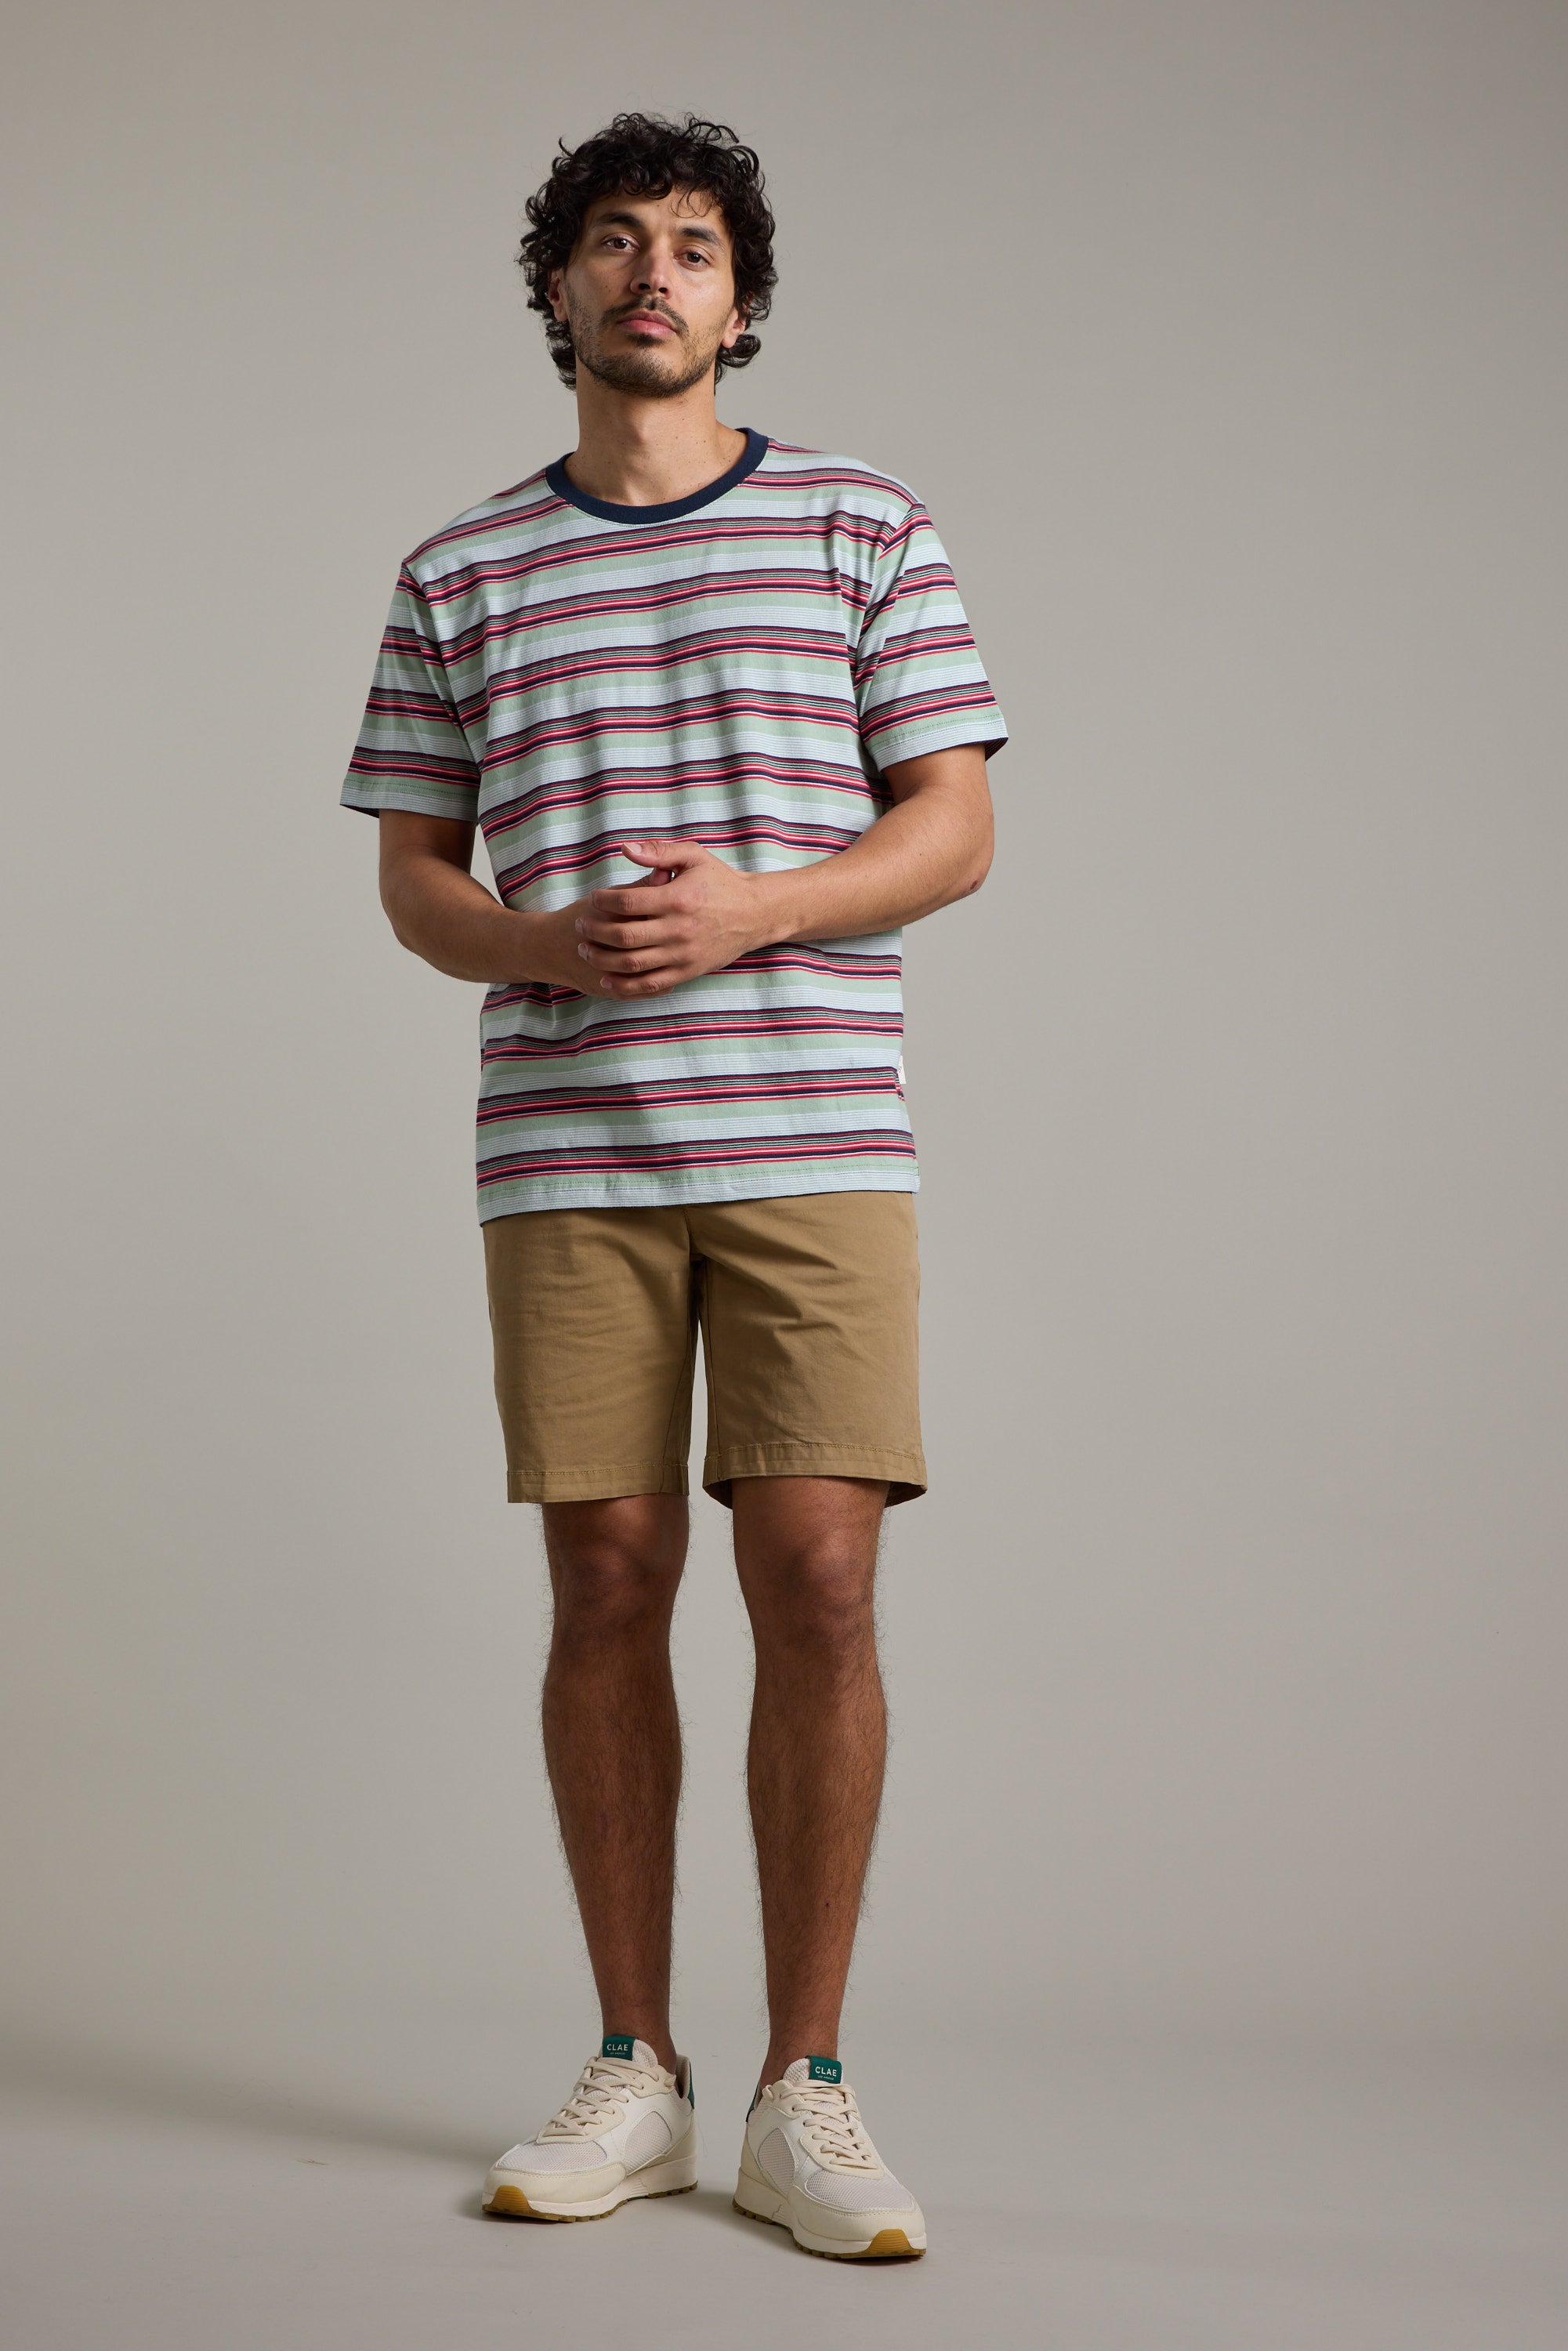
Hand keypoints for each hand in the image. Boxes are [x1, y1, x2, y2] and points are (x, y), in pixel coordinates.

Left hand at [572, 837, 774, 996]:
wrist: (755, 914)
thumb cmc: (721, 882)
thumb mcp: (694, 857)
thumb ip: (659, 852)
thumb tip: (625, 849)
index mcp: (678, 898)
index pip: (627, 902)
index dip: (602, 901)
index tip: (591, 899)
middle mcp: (679, 929)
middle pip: (624, 936)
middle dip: (594, 931)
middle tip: (580, 925)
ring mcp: (683, 955)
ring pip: (632, 964)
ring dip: (602, 959)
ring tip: (586, 950)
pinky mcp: (687, 972)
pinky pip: (650, 985)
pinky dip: (625, 985)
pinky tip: (607, 978)